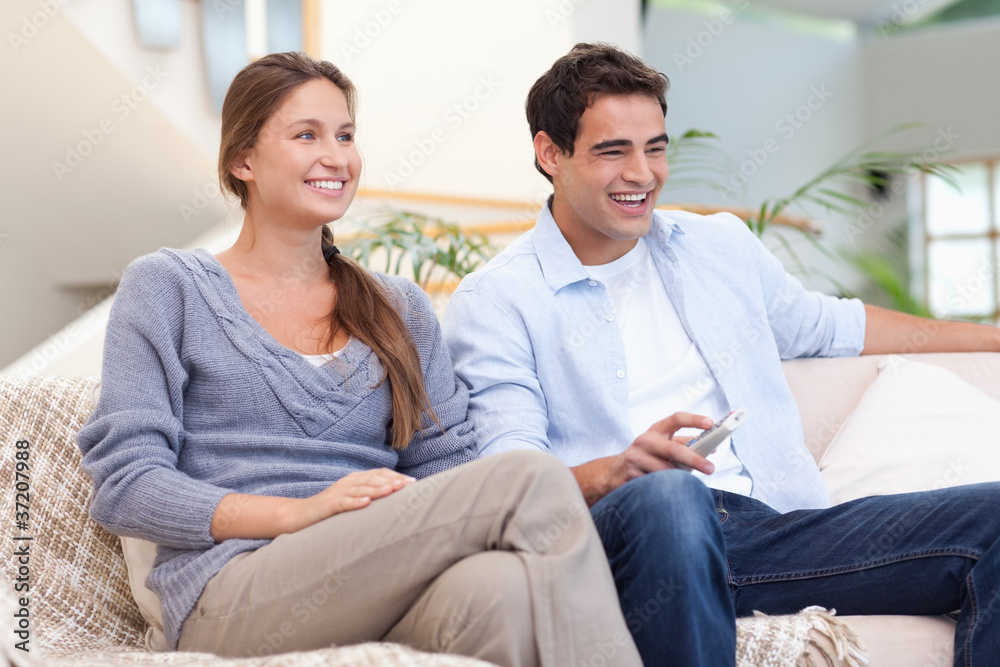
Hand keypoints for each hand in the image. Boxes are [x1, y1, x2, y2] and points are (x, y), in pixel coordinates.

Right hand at [293, 468, 415, 530]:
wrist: (300, 515)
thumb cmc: (331, 510)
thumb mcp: (352, 499)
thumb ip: (370, 496)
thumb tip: (395, 499)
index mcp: (355, 479)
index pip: (379, 474)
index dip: (396, 476)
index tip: (413, 483)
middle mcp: (348, 482)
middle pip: (373, 478)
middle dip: (392, 481)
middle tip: (409, 486)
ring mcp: (337, 492)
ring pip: (361, 488)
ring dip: (377, 489)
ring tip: (392, 490)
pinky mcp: (328, 505)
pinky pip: (343, 502)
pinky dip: (355, 502)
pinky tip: (366, 503)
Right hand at [573, 412, 715, 505]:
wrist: (615, 471)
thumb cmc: (646, 455)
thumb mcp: (661, 443)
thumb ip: (684, 443)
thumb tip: (711, 447)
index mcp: (656, 430)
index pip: (676, 419)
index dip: (693, 419)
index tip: (710, 423)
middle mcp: (645, 441)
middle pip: (673, 449)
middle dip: (694, 459)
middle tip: (710, 468)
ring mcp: (636, 458)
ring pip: (665, 470)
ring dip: (681, 479)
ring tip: (692, 484)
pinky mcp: (631, 475)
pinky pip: (654, 484)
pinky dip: (666, 488)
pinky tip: (671, 492)